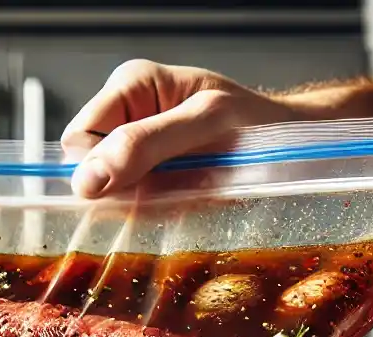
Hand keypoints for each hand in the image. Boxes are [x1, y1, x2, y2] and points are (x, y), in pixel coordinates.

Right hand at [61, 60, 289, 197]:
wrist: (294, 146)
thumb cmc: (258, 123)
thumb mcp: (205, 122)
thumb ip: (145, 144)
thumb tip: (87, 180)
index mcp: (131, 87)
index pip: (78, 140)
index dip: (97, 170)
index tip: (135, 186)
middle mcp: (127, 117)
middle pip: (90, 170)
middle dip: (123, 189)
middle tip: (170, 187)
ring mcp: (139, 152)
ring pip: (112, 194)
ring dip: (145, 204)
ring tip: (187, 190)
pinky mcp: (153, 181)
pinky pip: (136, 207)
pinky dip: (159, 212)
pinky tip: (187, 200)